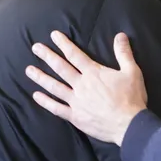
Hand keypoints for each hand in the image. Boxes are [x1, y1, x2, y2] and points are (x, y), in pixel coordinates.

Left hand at [25, 31, 147, 146]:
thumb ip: (124, 53)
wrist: (129, 125)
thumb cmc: (131, 98)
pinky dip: (46, 102)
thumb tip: (120, 35)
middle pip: (61, 68)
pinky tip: (36, 96)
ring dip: (41, 77)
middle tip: (35, 48)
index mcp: (93, 73)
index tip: (53, 35)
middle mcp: (81, 85)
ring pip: (54, 87)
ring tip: (29, 70)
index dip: (64, 44)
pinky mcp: (75, 116)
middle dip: (47, 56)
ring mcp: (76, 101)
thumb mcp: (132, 72)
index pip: (75, 55)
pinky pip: (57, 108)